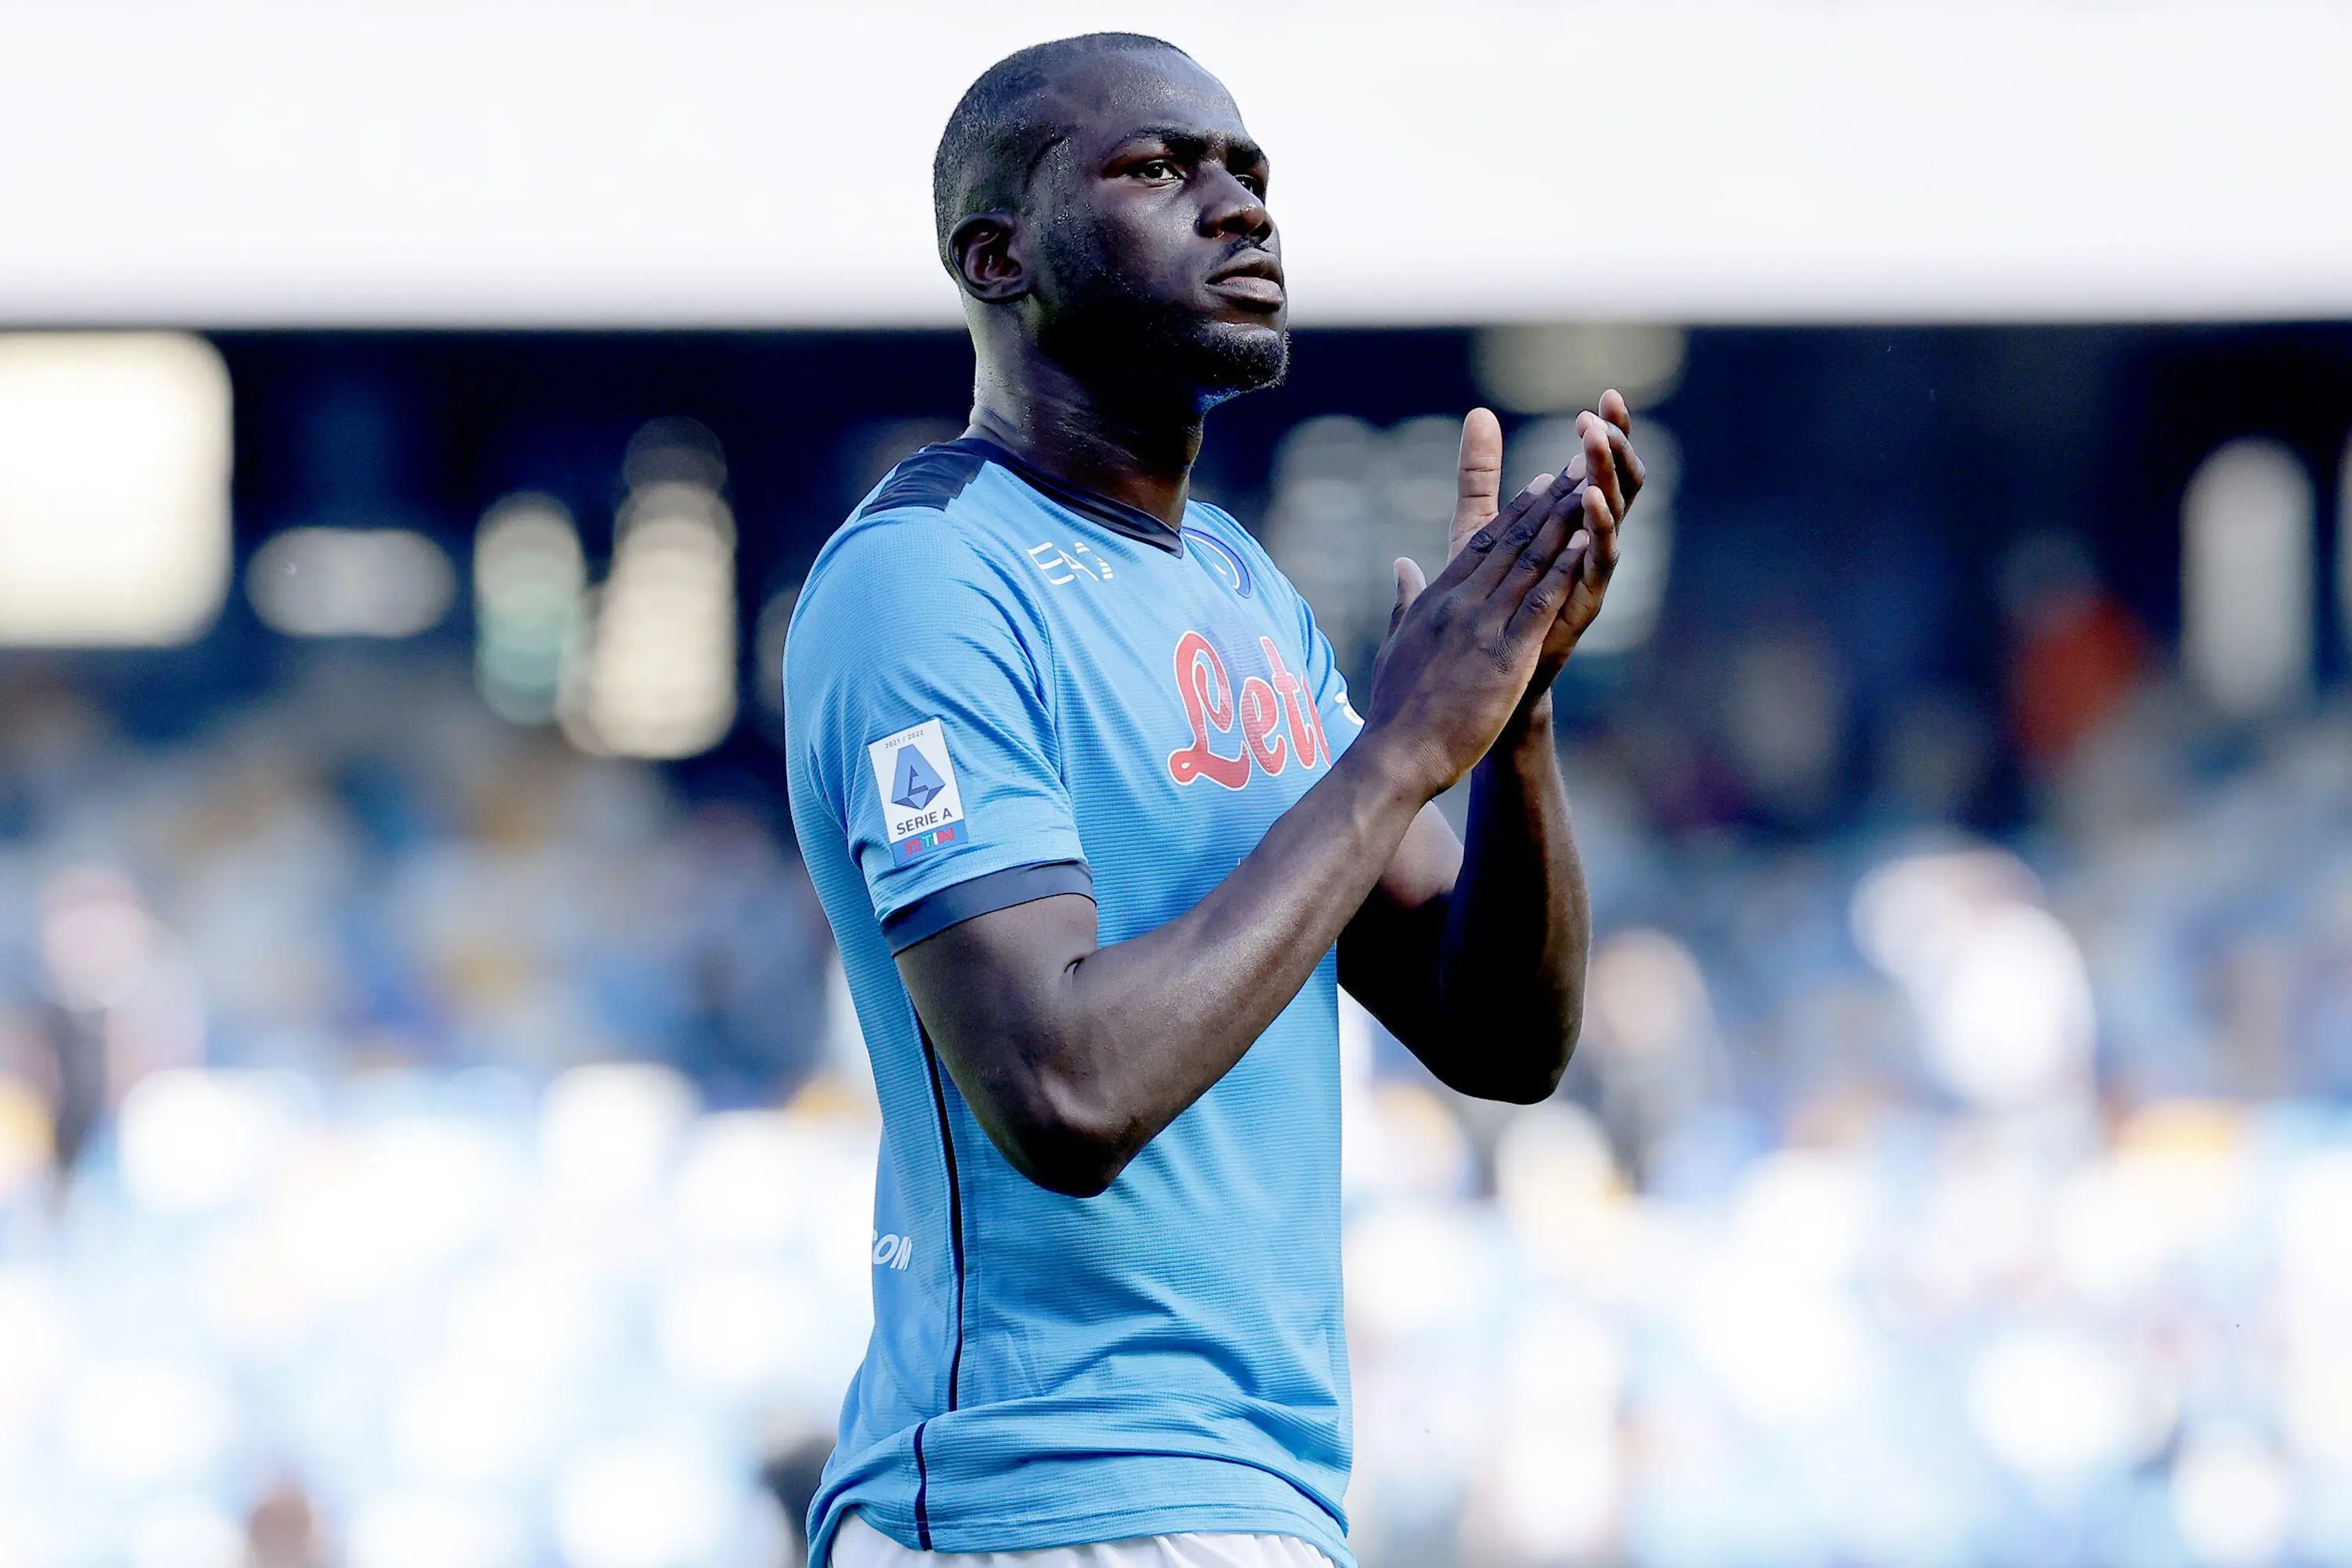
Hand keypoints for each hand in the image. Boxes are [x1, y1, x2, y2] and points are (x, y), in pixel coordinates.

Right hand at [1359, 447, 1594, 797]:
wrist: (1395, 754)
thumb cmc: (1394, 711)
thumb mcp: (1396, 645)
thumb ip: (1403, 601)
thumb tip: (1401, 566)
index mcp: (1435, 600)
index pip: (1480, 544)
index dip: (1514, 511)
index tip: (1538, 483)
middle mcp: (1459, 602)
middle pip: (1510, 540)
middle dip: (1547, 500)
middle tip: (1575, 465)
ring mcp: (1481, 626)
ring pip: (1529, 561)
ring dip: (1563, 521)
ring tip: (1589, 488)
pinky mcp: (1504, 655)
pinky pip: (1540, 602)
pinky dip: (1565, 569)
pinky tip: (1587, 543)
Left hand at [1448, 392, 1646, 714]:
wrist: (1483, 675)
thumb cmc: (1485, 601)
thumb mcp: (1479, 525)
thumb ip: (1480, 475)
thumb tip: (1477, 415)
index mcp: (1570, 524)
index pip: (1596, 468)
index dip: (1607, 434)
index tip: (1608, 396)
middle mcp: (1588, 544)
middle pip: (1617, 484)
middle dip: (1616, 447)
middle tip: (1608, 412)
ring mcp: (1589, 572)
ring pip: (1612, 515)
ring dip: (1606, 476)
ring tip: (1595, 443)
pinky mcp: (1583, 601)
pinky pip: (1599, 560)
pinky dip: (1599, 527)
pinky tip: (1591, 499)